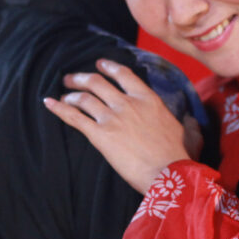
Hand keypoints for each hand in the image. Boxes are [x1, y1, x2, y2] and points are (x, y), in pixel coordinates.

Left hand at [43, 59, 191, 193]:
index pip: (125, 75)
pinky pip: (74, 116)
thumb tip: (190, 121)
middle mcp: (128, 103)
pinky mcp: (100, 135)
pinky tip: (48, 103)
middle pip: (99, 83)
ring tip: (64, 95)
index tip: (100, 65)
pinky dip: (59, 108)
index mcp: (148, 99)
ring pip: (85, 98)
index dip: (109, 68)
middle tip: (73, 79)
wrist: (168, 173)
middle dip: (83, 78)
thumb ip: (186, 123)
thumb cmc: (179, 156)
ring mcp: (112, 117)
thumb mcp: (188, 132)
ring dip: (71, 94)